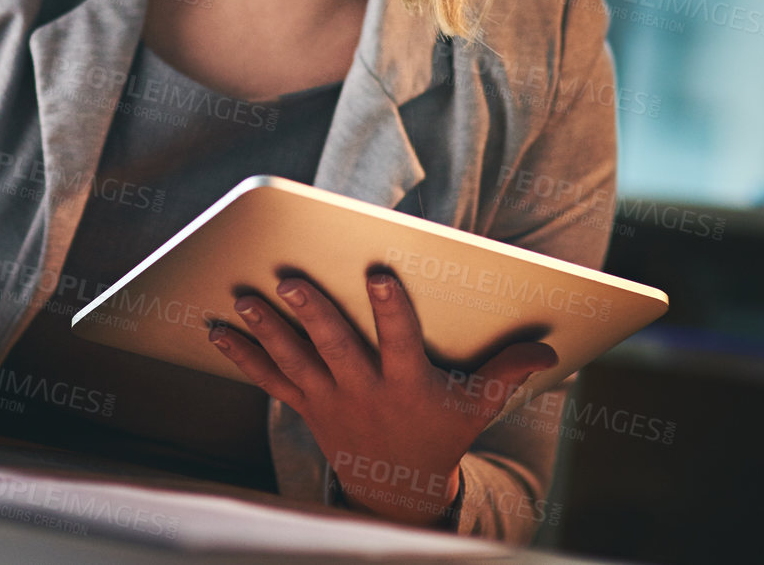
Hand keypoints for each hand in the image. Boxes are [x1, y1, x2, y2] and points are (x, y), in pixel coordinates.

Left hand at [208, 268, 555, 525]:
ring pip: (294, 360)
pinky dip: (242, 356)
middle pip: (336, 347)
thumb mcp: (476, 407)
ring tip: (244, 297)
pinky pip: (269, 379)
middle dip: (313, 313)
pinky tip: (215, 330)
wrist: (398, 489)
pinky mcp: (306, 406)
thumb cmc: (440, 433)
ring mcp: (329, 400)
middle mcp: (363, 391)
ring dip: (267, 329)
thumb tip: (548, 348)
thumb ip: (507, 372)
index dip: (391, 308)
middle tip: (291, 278)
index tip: (380, 273)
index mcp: (407, 384)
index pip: (400, 340)